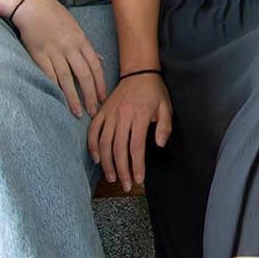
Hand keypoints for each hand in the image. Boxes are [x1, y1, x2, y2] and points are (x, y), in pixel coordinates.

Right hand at [12, 0, 107, 116]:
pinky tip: (58, 99)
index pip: (95, 67)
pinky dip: (54, 88)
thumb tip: (101, 59)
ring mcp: (54, 51)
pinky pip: (48, 75)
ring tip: (78, 112)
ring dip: (73, 97)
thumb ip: (88, 46)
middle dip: (91, 95)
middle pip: (84, 75)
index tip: (104, 99)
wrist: (32, 5)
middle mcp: (70, 47)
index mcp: (81, 40)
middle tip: (94, 111)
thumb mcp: (76, 27)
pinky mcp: (38, 54)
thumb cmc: (54, 16)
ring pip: (67, 79)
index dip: (100, 84)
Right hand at [88, 74, 172, 190]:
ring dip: (107, 163)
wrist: (138, 72)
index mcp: (140, 115)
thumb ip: (164, 127)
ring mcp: (110, 113)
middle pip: (119, 148)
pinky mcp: (102, 111)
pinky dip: (92, 146)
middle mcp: (123, 115)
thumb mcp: (166, 107)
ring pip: (104, 143)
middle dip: (122, 170)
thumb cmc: (154, 91)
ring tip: (112, 177)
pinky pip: (93, 131)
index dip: (137, 165)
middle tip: (125, 185)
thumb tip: (159, 145)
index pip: (136, 146)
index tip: (139, 180)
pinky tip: (97, 159)